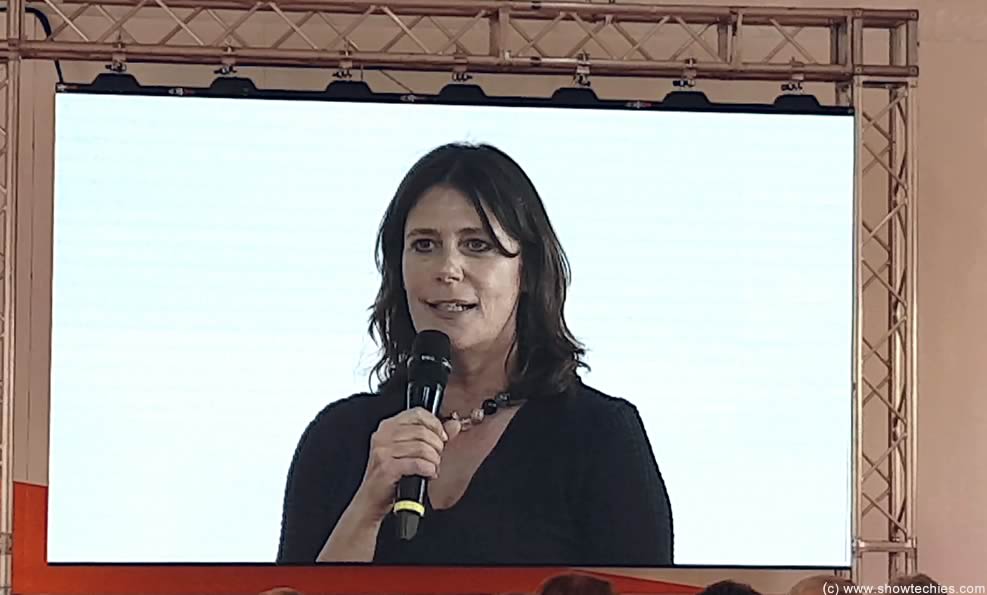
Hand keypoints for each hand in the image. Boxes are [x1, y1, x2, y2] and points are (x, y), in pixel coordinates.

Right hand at [352, 407, 461, 523]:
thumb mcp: (412, 451)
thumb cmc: (391, 475)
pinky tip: (428, 474)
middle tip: (437, 458)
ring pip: (422, 448)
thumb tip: (454, 425)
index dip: (435, 424)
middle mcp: (383, 435)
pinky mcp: (386, 467)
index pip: (417, 413)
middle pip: (422, 431)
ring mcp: (383, 451)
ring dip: (433, 460)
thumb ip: (434, 436)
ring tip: (432, 468)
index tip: (442, 437)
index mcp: (388, 426)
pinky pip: (417, 463)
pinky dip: (428, 469)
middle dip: (437, 446)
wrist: (372, 499)